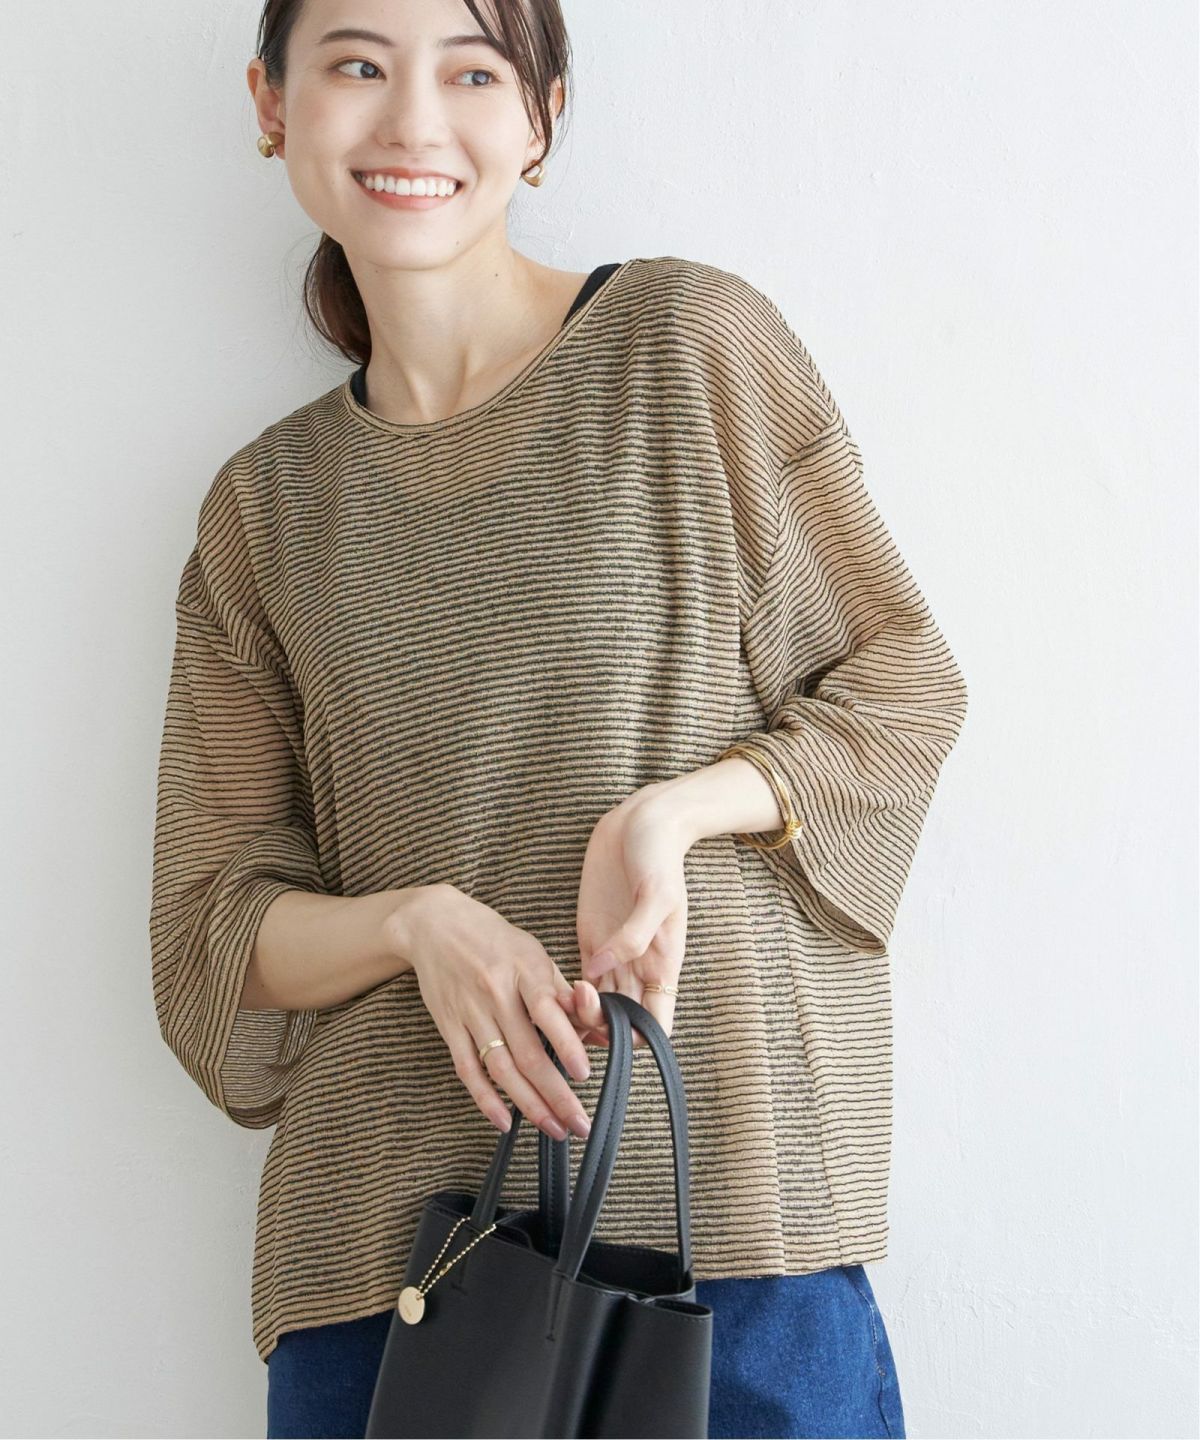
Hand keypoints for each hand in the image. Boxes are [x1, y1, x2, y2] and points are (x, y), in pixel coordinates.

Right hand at [400, 884, 593, 1139]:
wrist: (433, 923)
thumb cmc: (494, 938)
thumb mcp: (532, 951)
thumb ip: (561, 990)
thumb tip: (596, 1026)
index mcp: (524, 969)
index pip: (547, 1012)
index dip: (566, 1044)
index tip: (584, 1074)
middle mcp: (496, 993)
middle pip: (527, 1052)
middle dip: (556, 1094)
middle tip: (579, 1124)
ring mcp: (470, 1012)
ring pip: (501, 1068)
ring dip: (528, 1104)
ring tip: (553, 1128)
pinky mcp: (449, 1026)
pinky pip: (468, 1069)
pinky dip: (485, 1098)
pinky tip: (505, 1122)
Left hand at [560, 790, 690, 1050]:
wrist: (643, 820)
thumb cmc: (659, 855)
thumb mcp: (657, 894)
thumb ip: (632, 936)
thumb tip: (599, 971)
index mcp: (663, 964)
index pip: (655, 1024)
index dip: (635, 1037)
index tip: (610, 1024)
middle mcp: (639, 967)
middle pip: (620, 1023)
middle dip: (597, 1027)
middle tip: (577, 999)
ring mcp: (613, 954)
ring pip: (597, 1007)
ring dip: (577, 1015)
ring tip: (560, 995)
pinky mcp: (591, 938)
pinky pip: (579, 979)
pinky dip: (565, 993)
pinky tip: (549, 984)